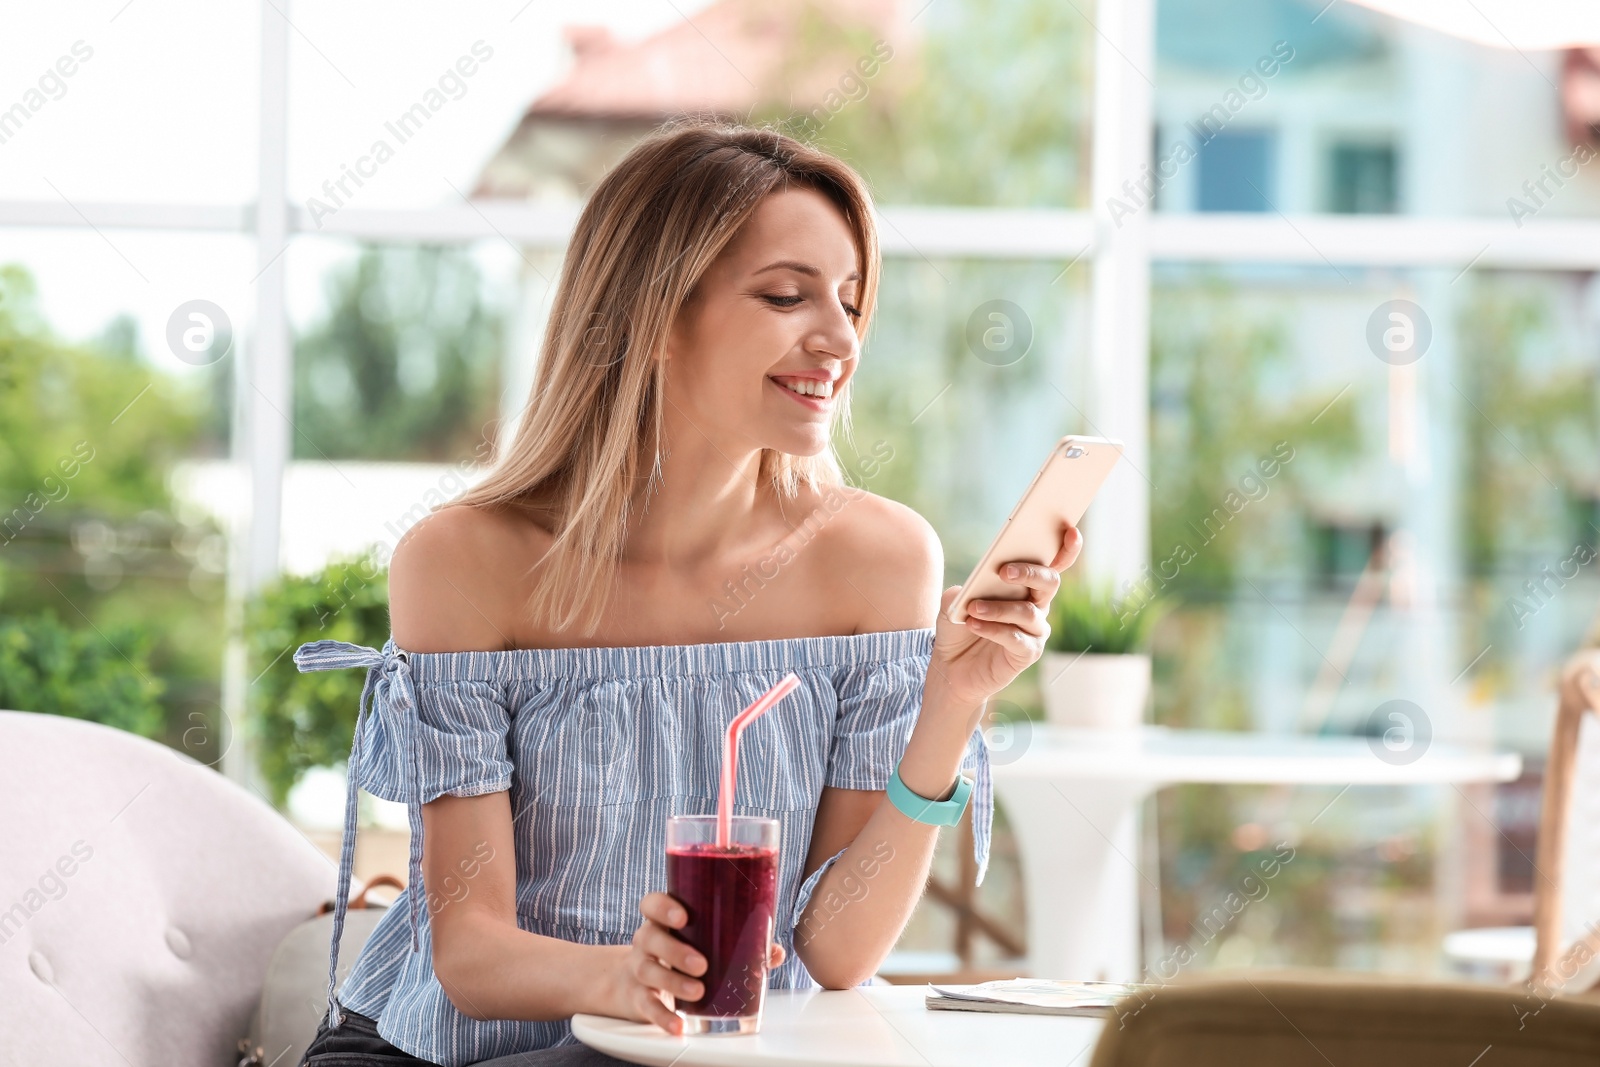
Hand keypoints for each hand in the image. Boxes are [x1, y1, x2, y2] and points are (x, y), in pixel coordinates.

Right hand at [608, 892, 785, 1033]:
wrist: (637, 981)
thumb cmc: (680, 952)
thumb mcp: (701, 941)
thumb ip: (738, 942)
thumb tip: (774, 951)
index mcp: (662, 920)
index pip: (652, 904)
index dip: (663, 907)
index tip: (682, 917)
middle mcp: (647, 941)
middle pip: (650, 937)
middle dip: (676, 951)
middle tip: (701, 964)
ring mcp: (640, 968)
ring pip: (648, 970)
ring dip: (674, 982)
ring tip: (698, 991)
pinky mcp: (638, 996)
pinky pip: (647, 1006)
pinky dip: (663, 1017)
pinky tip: (678, 1025)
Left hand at [931, 523, 1082, 707]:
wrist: (950, 665)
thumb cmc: (959, 624)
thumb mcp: (955, 600)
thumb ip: (966, 587)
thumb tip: (976, 585)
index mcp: (1026, 585)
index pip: (1053, 563)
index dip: (1067, 548)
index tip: (1070, 530)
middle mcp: (1038, 605)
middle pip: (1049, 582)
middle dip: (1030, 572)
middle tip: (1004, 571)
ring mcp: (1035, 631)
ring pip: (1028, 612)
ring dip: (998, 608)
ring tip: (972, 607)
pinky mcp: (1028, 653)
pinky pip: (1016, 638)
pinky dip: (993, 629)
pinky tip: (973, 624)